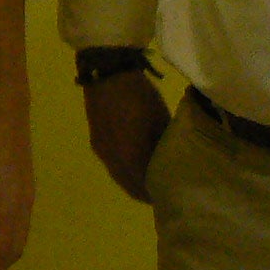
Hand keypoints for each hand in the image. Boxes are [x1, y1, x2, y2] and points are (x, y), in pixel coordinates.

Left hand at [0, 105, 34, 269]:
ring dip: (5, 258)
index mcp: (8, 206)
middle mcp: (23, 208)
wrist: (9, 117)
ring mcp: (29, 201)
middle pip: (14, 250)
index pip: (0, 249)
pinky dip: (11, 244)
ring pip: (21, 241)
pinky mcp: (29, 194)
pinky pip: (23, 229)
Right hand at [83, 70, 172, 202]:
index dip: (156, 194)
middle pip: (129, 185)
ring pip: (119, 175)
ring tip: (149, 176)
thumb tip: (172, 160)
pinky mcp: (97, 140)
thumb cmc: (139, 96)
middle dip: (144, 191)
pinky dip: (123, 168)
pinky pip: (111, 163)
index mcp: (130, 158)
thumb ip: (164, 146)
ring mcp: (102, 150)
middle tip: (161, 191)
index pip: (144, 188)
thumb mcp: (160, 121)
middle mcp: (112, 160)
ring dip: (132, 180)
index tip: (170, 196)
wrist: (106, 72)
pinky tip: (134, 160)